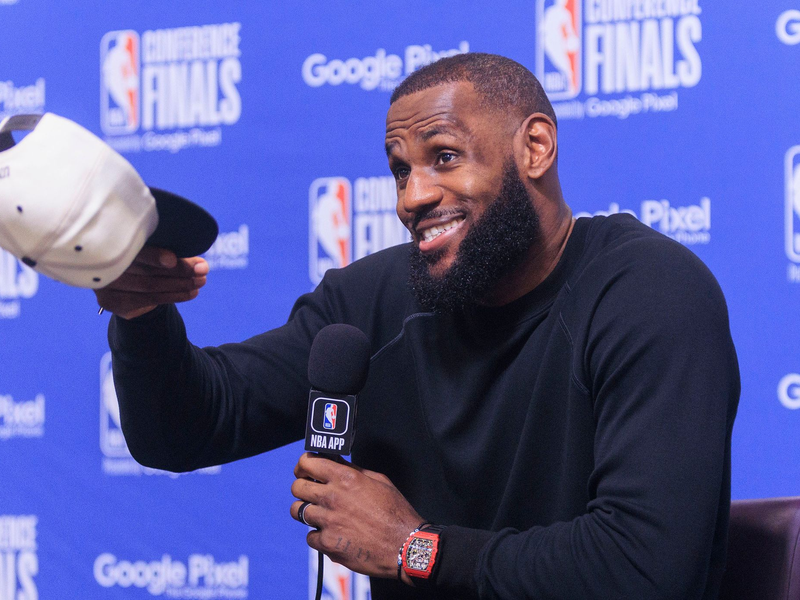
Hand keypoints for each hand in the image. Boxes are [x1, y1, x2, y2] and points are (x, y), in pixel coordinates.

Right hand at [94, 246, 208, 318]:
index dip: (153, 256)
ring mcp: (104, 284)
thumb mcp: (153, 246)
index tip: (173, 259)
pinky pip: (148, 299)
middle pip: (145, 271)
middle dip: (178, 271)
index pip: (134, 251)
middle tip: (202, 271)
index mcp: (110, 240)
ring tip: (200, 282)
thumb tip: (201, 265)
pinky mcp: (111, 301)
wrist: (121, 281)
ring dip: (179, 285)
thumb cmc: (142, 255)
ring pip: (148, 286)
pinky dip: (174, 296)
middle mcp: (102, 262)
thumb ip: (173, 252)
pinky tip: (191, 293)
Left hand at [290, 453, 422, 581]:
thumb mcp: (379, 481)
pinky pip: (310, 536)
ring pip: (297, 511)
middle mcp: (333, 497)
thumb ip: (353, 470)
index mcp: (345, 478)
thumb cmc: (396, 513)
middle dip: (301, 487)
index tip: (304, 470)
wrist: (404, 545)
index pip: (308, 463)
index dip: (302, 465)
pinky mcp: (328, 543)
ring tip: (319, 513)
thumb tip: (336, 463)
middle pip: (296, 487)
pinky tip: (331, 533)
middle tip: (310, 492)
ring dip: (307, 511)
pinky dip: (318, 536)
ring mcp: (328, 521)